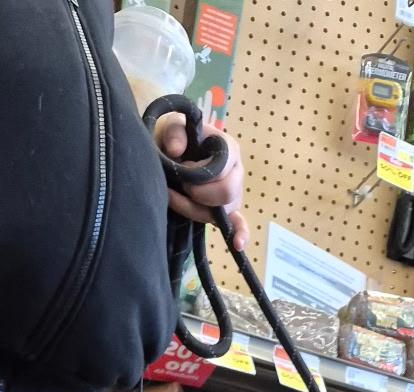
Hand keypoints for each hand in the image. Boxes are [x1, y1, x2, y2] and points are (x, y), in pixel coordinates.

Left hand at [154, 112, 248, 250]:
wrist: (174, 150)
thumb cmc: (178, 138)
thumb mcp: (173, 126)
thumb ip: (175, 132)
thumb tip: (175, 150)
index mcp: (229, 150)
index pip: (221, 170)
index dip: (199, 173)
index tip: (182, 166)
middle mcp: (236, 173)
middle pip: (226, 194)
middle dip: (199, 194)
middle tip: (181, 185)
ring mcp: (233, 195)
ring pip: (220, 213)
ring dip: (193, 209)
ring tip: (174, 196)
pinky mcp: (226, 211)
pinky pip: (238, 224)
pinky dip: (240, 234)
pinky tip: (238, 245)